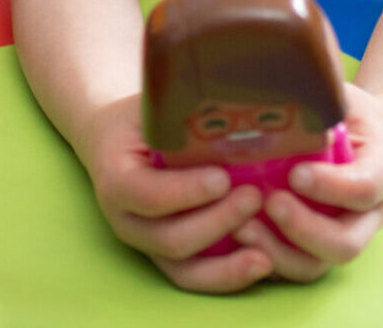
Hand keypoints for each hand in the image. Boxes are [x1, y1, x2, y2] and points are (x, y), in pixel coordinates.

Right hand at [77, 95, 273, 292]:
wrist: (116, 142)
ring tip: (266, 255)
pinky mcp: (167, 256)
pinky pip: (195, 277)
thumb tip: (237, 106)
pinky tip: (262, 265)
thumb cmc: (142, 119)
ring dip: (227, 266)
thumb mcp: (153, 107)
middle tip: (254, 198)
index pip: (146, 194)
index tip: (223, 177)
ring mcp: (146, 243)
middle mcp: (126, 219)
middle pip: (169, 238)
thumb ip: (182, 112)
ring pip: (183, 269)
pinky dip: (228, 276)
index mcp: (117, 178)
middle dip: (216, 222)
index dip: (186, 191)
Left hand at [233, 82, 382, 282]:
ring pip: (315, 266)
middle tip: (269, 202)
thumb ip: (321, 95)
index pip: (365, 188)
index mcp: (381, 171)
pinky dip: (261, 258)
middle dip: (304, 230)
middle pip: (345, 244)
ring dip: (277, 253)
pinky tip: (233, 234)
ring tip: (240, 228)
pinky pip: (290, 267)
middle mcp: (366, 216)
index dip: (331, 186)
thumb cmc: (348, 112)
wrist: (365, 139)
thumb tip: (282, 89)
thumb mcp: (342, 95)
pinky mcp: (312, 249)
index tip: (295, 172)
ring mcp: (340, 237)